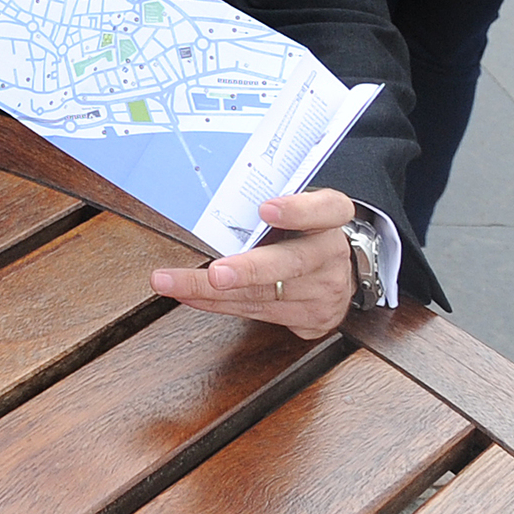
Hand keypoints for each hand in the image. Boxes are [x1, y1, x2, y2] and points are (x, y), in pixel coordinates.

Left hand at [147, 188, 358, 340]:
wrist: (340, 272)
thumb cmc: (305, 231)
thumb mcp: (299, 206)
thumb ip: (273, 200)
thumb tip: (216, 193)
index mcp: (332, 219)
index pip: (326, 209)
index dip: (298, 210)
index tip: (266, 208)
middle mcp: (331, 257)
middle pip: (292, 263)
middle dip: (249, 270)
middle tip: (216, 273)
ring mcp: (324, 293)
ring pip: (264, 295)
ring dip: (212, 291)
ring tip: (172, 282)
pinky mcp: (310, 320)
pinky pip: (256, 313)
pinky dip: (217, 304)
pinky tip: (189, 295)